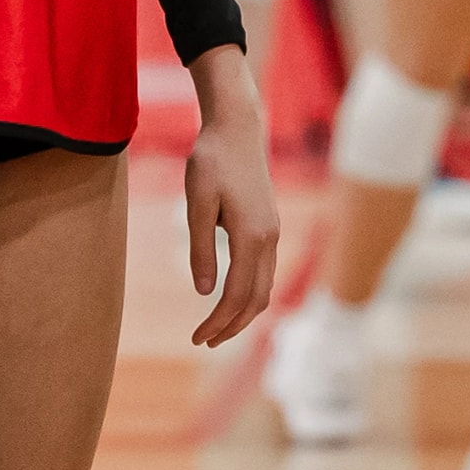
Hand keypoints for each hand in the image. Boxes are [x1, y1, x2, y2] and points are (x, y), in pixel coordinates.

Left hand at [181, 48, 281, 347]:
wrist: (238, 128)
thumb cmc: (212, 160)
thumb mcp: (197, 204)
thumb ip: (200, 248)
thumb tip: (204, 292)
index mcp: (252, 236)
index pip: (237, 294)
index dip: (218, 321)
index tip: (196, 338)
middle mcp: (269, 239)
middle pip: (257, 299)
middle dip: (231, 326)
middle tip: (203, 342)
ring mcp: (273, 234)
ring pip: (265, 288)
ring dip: (242, 313)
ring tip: (216, 329)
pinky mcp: (270, 227)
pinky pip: (265, 273)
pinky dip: (250, 294)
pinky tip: (231, 299)